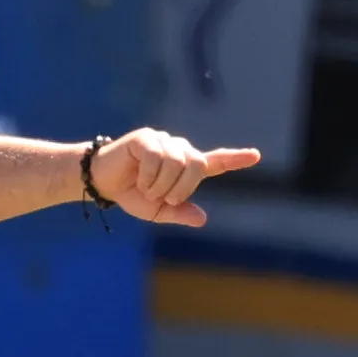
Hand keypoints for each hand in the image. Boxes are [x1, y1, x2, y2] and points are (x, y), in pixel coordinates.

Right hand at [90, 129, 261, 226]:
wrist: (102, 182)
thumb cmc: (131, 194)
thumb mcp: (157, 211)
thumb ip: (179, 213)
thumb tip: (202, 218)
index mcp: (185, 167)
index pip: (215, 161)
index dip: (235, 159)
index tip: (255, 156)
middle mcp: (178, 149)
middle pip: (198, 164)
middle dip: (183, 187)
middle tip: (165, 198)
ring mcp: (163, 141)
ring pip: (177, 162)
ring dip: (162, 184)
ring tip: (147, 188)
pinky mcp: (146, 138)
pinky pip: (157, 157)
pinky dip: (149, 175)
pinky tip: (139, 179)